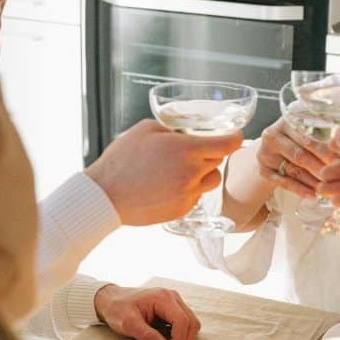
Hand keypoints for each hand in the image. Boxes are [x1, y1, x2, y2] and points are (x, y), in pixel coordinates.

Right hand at [85, 119, 242, 225]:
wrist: (105, 196)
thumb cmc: (121, 160)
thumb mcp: (145, 130)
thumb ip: (172, 129)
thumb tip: (185, 133)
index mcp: (185, 149)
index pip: (227, 144)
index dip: (234, 138)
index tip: (234, 136)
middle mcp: (191, 172)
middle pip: (218, 160)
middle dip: (210, 153)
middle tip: (190, 152)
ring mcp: (188, 193)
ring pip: (211, 180)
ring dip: (203, 173)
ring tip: (179, 170)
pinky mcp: (182, 209)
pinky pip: (196, 196)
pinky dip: (188, 189)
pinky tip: (167, 186)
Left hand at [94, 284, 201, 339]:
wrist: (111, 300)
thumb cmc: (117, 308)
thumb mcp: (129, 324)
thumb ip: (148, 337)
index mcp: (163, 298)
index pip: (183, 321)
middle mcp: (172, 298)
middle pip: (192, 323)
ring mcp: (174, 302)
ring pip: (191, 324)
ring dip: (182, 338)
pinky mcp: (172, 309)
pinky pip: (184, 324)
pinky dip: (178, 335)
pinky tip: (164, 337)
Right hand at [255, 118, 337, 197]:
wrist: (271, 151)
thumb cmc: (295, 140)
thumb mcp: (305, 132)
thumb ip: (321, 136)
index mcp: (286, 122)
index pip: (307, 139)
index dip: (326, 151)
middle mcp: (272, 136)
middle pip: (300, 154)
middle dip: (320, 168)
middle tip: (336, 178)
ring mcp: (265, 154)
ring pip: (293, 170)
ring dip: (312, 181)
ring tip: (327, 189)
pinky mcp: (262, 170)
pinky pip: (283, 182)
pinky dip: (299, 190)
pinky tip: (312, 196)